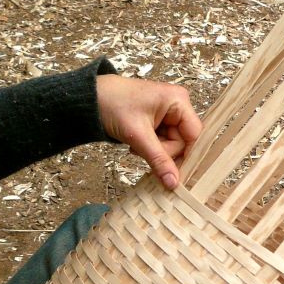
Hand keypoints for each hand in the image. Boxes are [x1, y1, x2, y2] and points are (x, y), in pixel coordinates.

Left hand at [96, 74, 201, 189]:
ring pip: (171, 144)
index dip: (185, 154)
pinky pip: (162, 142)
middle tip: (141, 149)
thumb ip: (158, 160)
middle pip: (182, 141)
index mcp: (178, 100)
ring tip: (136, 143)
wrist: (90, 99)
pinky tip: (136, 142)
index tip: (174, 172)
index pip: (193, 135)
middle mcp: (177, 105)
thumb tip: (174, 183)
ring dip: (154, 151)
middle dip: (163, 151)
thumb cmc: (113, 105)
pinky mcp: (159, 121)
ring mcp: (168, 114)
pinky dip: (150, 147)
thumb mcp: (138, 135)